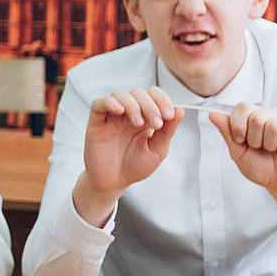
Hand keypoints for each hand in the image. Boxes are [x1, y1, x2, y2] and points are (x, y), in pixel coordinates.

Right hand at [74, 88, 184, 223]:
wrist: (113, 182)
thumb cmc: (134, 166)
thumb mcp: (157, 150)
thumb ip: (168, 130)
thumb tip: (180, 109)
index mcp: (145, 117)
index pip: (153, 95)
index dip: (162, 99)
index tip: (169, 114)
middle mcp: (128, 113)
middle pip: (138, 93)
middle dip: (150, 105)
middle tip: (155, 123)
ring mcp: (111, 116)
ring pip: (120, 94)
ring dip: (133, 104)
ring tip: (138, 123)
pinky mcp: (96, 122)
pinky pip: (99, 103)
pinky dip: (110, 103)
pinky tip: (120, 112)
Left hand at [208, 104, 276, 236]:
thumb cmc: (260, 167)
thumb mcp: (238, 153)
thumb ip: (227, 133)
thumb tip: (212, 114)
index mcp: (255, 116)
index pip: (243, 106)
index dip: (238, 127)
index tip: (241, 141)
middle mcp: (273, 114)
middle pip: (257, 117)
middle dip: (255, 141)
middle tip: (262, 149)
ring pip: (274, 126)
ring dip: (271, 146)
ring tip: (275, 152)